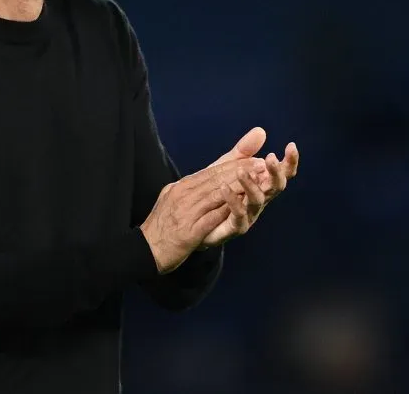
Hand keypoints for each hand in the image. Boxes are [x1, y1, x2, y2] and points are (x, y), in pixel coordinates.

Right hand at [139, 156, 266, 273]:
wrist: (146, 248)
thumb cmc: (163, 223)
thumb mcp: (174, 195)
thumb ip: (194, 185)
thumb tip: (212, 176)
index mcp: (182, 186)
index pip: (212, 171)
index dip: (235, 164)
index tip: (254, 160)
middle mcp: (184, 194)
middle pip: (217, 179)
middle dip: (241, 171)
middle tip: (262, 165)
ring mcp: (186, 212)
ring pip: (216, 195)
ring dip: (239, 187)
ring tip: (257, 181)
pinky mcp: (189, 231)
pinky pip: (212, 218)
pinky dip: (227, 210)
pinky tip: (243, 206)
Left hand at [201, 133, 300, 247]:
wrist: (198, 222)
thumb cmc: (218, 193)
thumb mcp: (228, 167)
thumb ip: (244, 152)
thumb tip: (261, 131)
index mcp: (262, 185)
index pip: (282, 173)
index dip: (289, 162)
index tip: (291, 146)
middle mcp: (260, 200)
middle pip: (276, 187)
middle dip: (277, 172)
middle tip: (271, 158)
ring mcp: (249, 214)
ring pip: (258, 200)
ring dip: (251, 184)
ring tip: (241, 171)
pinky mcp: (235, 226)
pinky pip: (239, 215)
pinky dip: (233, 201)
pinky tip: (224, 188)